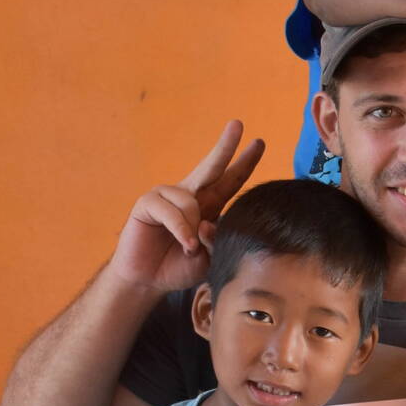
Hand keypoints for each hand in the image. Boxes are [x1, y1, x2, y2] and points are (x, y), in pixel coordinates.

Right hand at [108, 121, 263, 292]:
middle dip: (225, 145)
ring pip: (191, 200)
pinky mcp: (147, 203)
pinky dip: (180, 229)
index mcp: (210, 205)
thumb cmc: (181, 266)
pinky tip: (184, 244)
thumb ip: (216, 239)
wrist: (149, 281)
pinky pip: (171, 211)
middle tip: (237, 124)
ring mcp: (167, 196)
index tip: (258, 142)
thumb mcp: (210, 256)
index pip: (230, 180)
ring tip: (190, 247)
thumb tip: (208, 222)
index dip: (244, 163)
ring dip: (194, 226)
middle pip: (211, 166)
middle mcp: (190, 195)